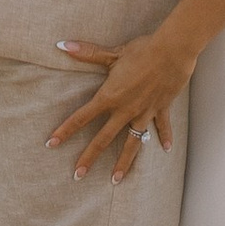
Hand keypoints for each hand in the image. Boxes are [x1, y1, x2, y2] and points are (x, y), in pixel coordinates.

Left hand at [51, 34, 190, 180]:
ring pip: (132, 143)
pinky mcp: (160, 109)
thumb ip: (87, 53)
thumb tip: (62, 45)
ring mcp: (143, 112)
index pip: (82, 117)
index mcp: (110, 96)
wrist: (172, 51)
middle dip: (89, 158)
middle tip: (78, 176)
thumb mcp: (113, 53)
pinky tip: (166, 150)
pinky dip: (164, 137)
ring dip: (123, 162)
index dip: (65, 130)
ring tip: (116, 180)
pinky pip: (161, 127)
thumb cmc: (142, 50)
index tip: (52, 144)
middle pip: (103, 139)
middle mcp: (125, 109)